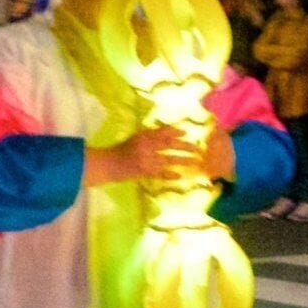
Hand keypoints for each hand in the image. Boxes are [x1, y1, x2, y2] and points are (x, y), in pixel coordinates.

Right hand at [86, 124, 207, 186]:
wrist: (109, 165)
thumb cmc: (123, 150)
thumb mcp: (136, 138)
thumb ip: (150, 135)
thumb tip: (169, 133)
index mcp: (143, 136)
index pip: (162, 132)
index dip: (175, 131)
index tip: (186, 132)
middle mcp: (146, 146)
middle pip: (169, 144)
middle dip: (185, 146)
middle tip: (197, 149)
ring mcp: (146, 160)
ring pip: (169, 159)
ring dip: (183, 160)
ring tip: (195, 161)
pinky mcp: (145, 172)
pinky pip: (160, 173)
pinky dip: (170, 174)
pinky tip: (180, 176)